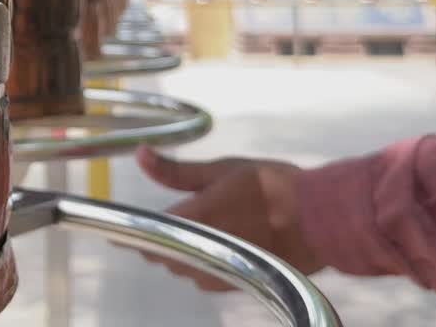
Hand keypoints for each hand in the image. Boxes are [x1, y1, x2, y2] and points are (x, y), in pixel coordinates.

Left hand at [131, 146, 324, 290]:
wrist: (321, 219)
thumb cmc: (272, 186)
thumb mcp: (222, 168)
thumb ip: (175, 170)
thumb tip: (141, 154)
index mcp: (195, 219)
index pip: (147, 233)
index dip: (128, 233)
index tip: (114, 229)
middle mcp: (202, 250)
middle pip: (162, 253)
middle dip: (158, 240)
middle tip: (163, 223)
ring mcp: (219, 270)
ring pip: (183, 267)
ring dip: (180, 252)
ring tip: (194, 230)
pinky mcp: (236, 281)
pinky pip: (204, 275)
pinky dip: (202, 261)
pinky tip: (216, 243)